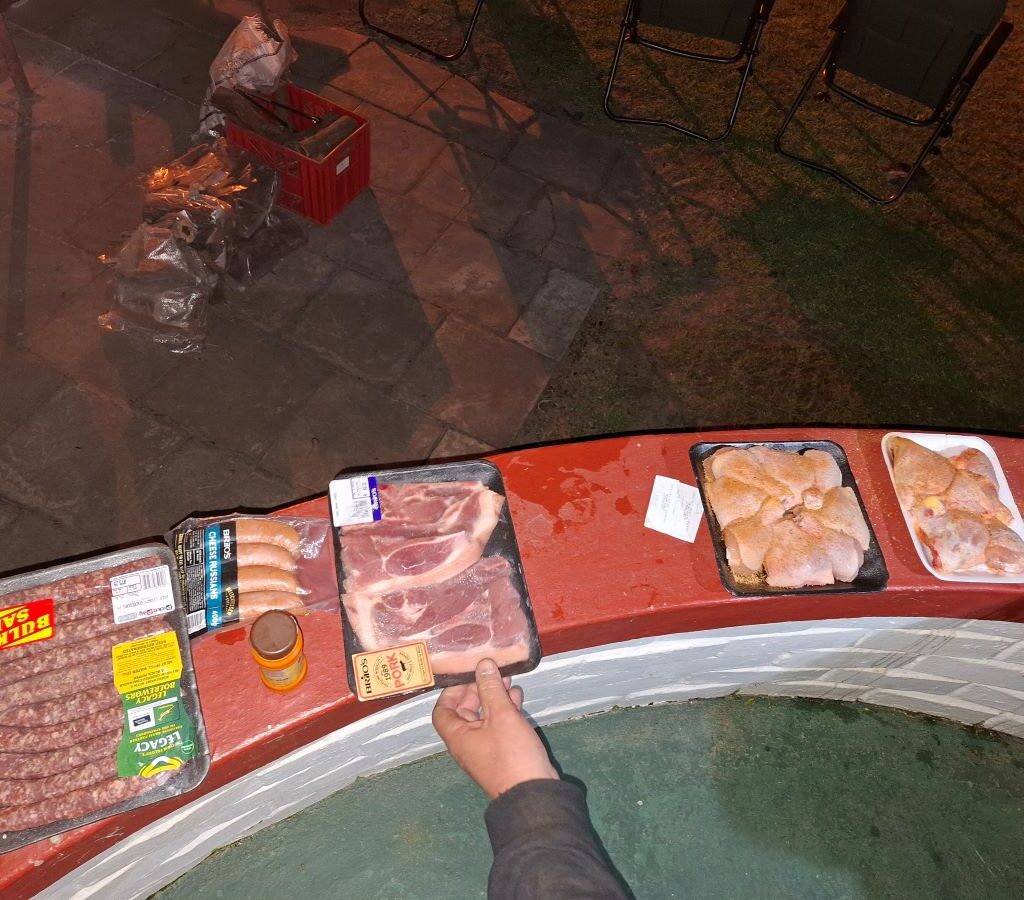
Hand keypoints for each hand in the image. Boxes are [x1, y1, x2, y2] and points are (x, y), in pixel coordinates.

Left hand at [432, 658, 558, 798]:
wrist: (532, 793)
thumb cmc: (511, 753)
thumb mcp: (501, 715)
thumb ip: (491, 688)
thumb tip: (482, 664)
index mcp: (457, 736)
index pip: (442, 710)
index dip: (451, 690)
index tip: (467, 674)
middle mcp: (467, 743)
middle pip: (465, 711)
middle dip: (478, 689)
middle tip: (492, 672)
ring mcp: (485, 749)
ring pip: (484, 717)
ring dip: (494, 697)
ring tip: (508, 679)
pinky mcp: (502, 752)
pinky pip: (498, 726)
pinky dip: (505, 710)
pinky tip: (517, 697)